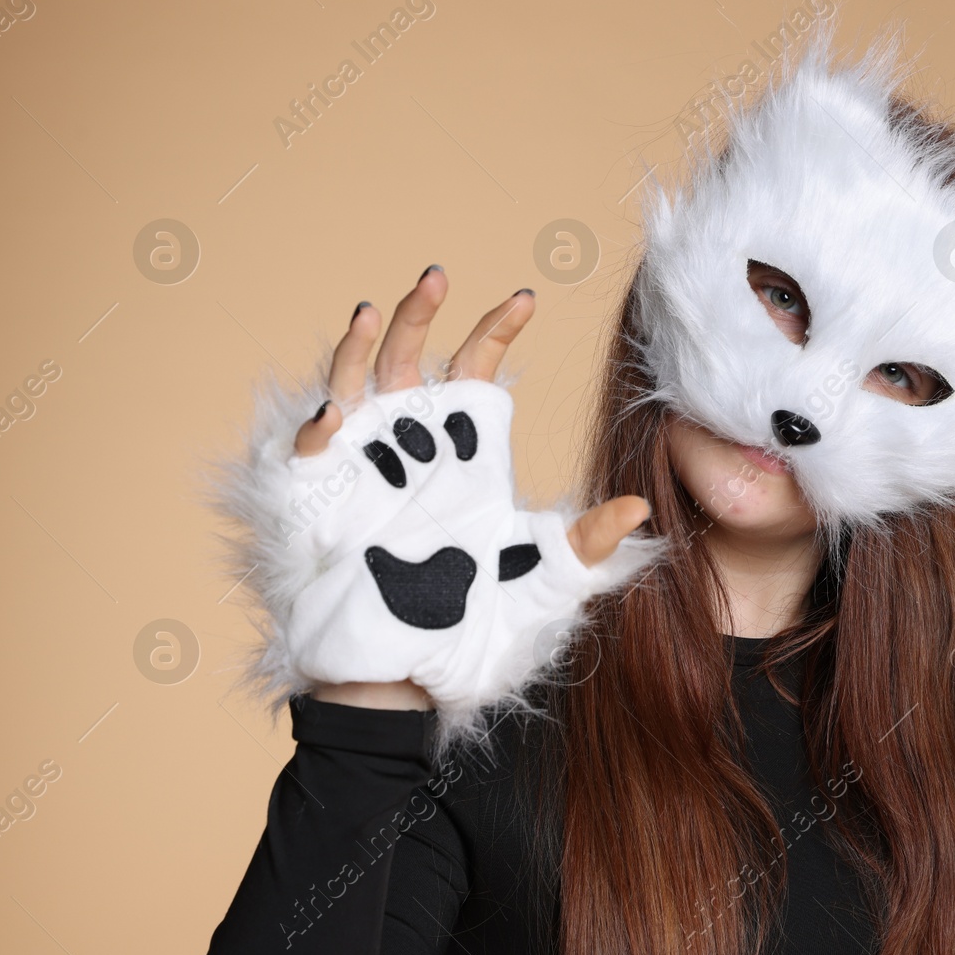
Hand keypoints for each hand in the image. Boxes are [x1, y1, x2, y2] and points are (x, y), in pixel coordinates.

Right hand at [231, 266, 662, 722]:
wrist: (403, 678)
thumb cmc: (468, 630)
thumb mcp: (541, 583)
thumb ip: (585, 543)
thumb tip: (641, 507)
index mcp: (466, 453)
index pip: (477, 368)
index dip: (496, 328)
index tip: (526, 297)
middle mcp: (413, 446)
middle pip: (413, 357)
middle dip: (424, 313)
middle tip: (439, 276)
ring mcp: (363, 465)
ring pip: (356, 381)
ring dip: (361, 344)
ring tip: (375, 310)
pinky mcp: (319, 497)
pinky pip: (313, 448)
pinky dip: (320, 425)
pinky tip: (336, 413)